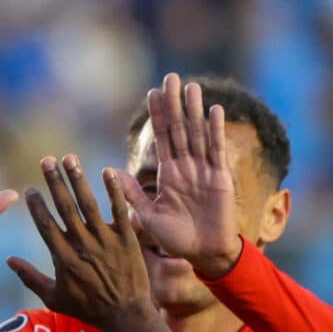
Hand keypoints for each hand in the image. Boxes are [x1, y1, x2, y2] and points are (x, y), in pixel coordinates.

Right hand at [9, 155, 157, 331]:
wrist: (126, 315)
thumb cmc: (88, 309)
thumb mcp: (54, 298)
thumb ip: (30, 278)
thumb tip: (8, 261)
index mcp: (64, 258)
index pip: (46, 225)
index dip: (37, 205)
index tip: (31, 188)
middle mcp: (83, 246)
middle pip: (65, 208)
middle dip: (55, 182)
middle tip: (47, 161)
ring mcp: (105, 241)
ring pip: (89, 204)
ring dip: (78, 179)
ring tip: (69, 158)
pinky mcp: (126, 239)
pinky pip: (119, 210)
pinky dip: (114, 190)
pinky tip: (107, 171)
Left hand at [123, 72, 240, 275]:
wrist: (204, 254)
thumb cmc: (176, 239)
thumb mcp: (149, 218)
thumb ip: (132, 195)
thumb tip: (111, 172)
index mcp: (168, 174)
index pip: (161, 138)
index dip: (157, 116)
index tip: (151, 92)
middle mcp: (186, 167)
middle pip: (179, 129)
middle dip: (174, 104)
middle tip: (170, 77)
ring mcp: (204, 170)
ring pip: (197, 134)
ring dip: (195, 110)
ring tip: (191, 86)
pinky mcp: (220, 177)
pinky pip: (217, 149)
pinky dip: (216, 130)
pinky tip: (214, 110)